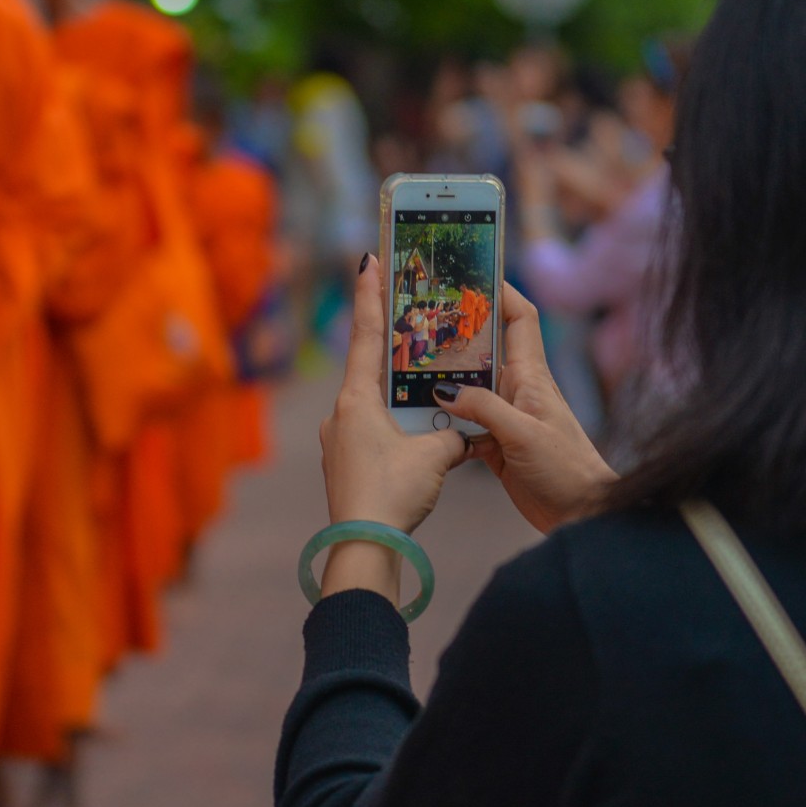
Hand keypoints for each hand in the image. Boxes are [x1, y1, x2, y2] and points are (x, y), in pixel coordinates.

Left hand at [316, 257, 469, 604]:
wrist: (363, 546)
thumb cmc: (392, 493)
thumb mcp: (433, 457)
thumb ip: (452, 435)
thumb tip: (465, 432)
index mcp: (356, 399)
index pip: (364, 335)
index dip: (369, 296)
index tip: (367, 260)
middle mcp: (341, 413)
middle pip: (368, 366)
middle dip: (388, 341)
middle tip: (403, 309)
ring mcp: (340, 439)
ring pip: (371, 400)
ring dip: (394, 388)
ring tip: (419, 375)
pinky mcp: (345, 462)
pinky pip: (371, 428)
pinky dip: (392, 419)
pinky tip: (414, 428)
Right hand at [434, 284, 616, 533]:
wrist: (582, 515)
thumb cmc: (566, 471)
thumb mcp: (523, 435)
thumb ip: (484, 409)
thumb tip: (444, 390)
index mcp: (531, 377)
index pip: (520, 318)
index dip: (500, 291)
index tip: (471, 272)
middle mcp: (518, 390)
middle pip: (486, 347)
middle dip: (458, 327)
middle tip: (422, 312)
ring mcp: (506, 416)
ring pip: (470, 384)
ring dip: (445, 374)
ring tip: (409, 359)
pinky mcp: (496, 444)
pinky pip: (464, 421)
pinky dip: (444, 416)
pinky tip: (419, 414)